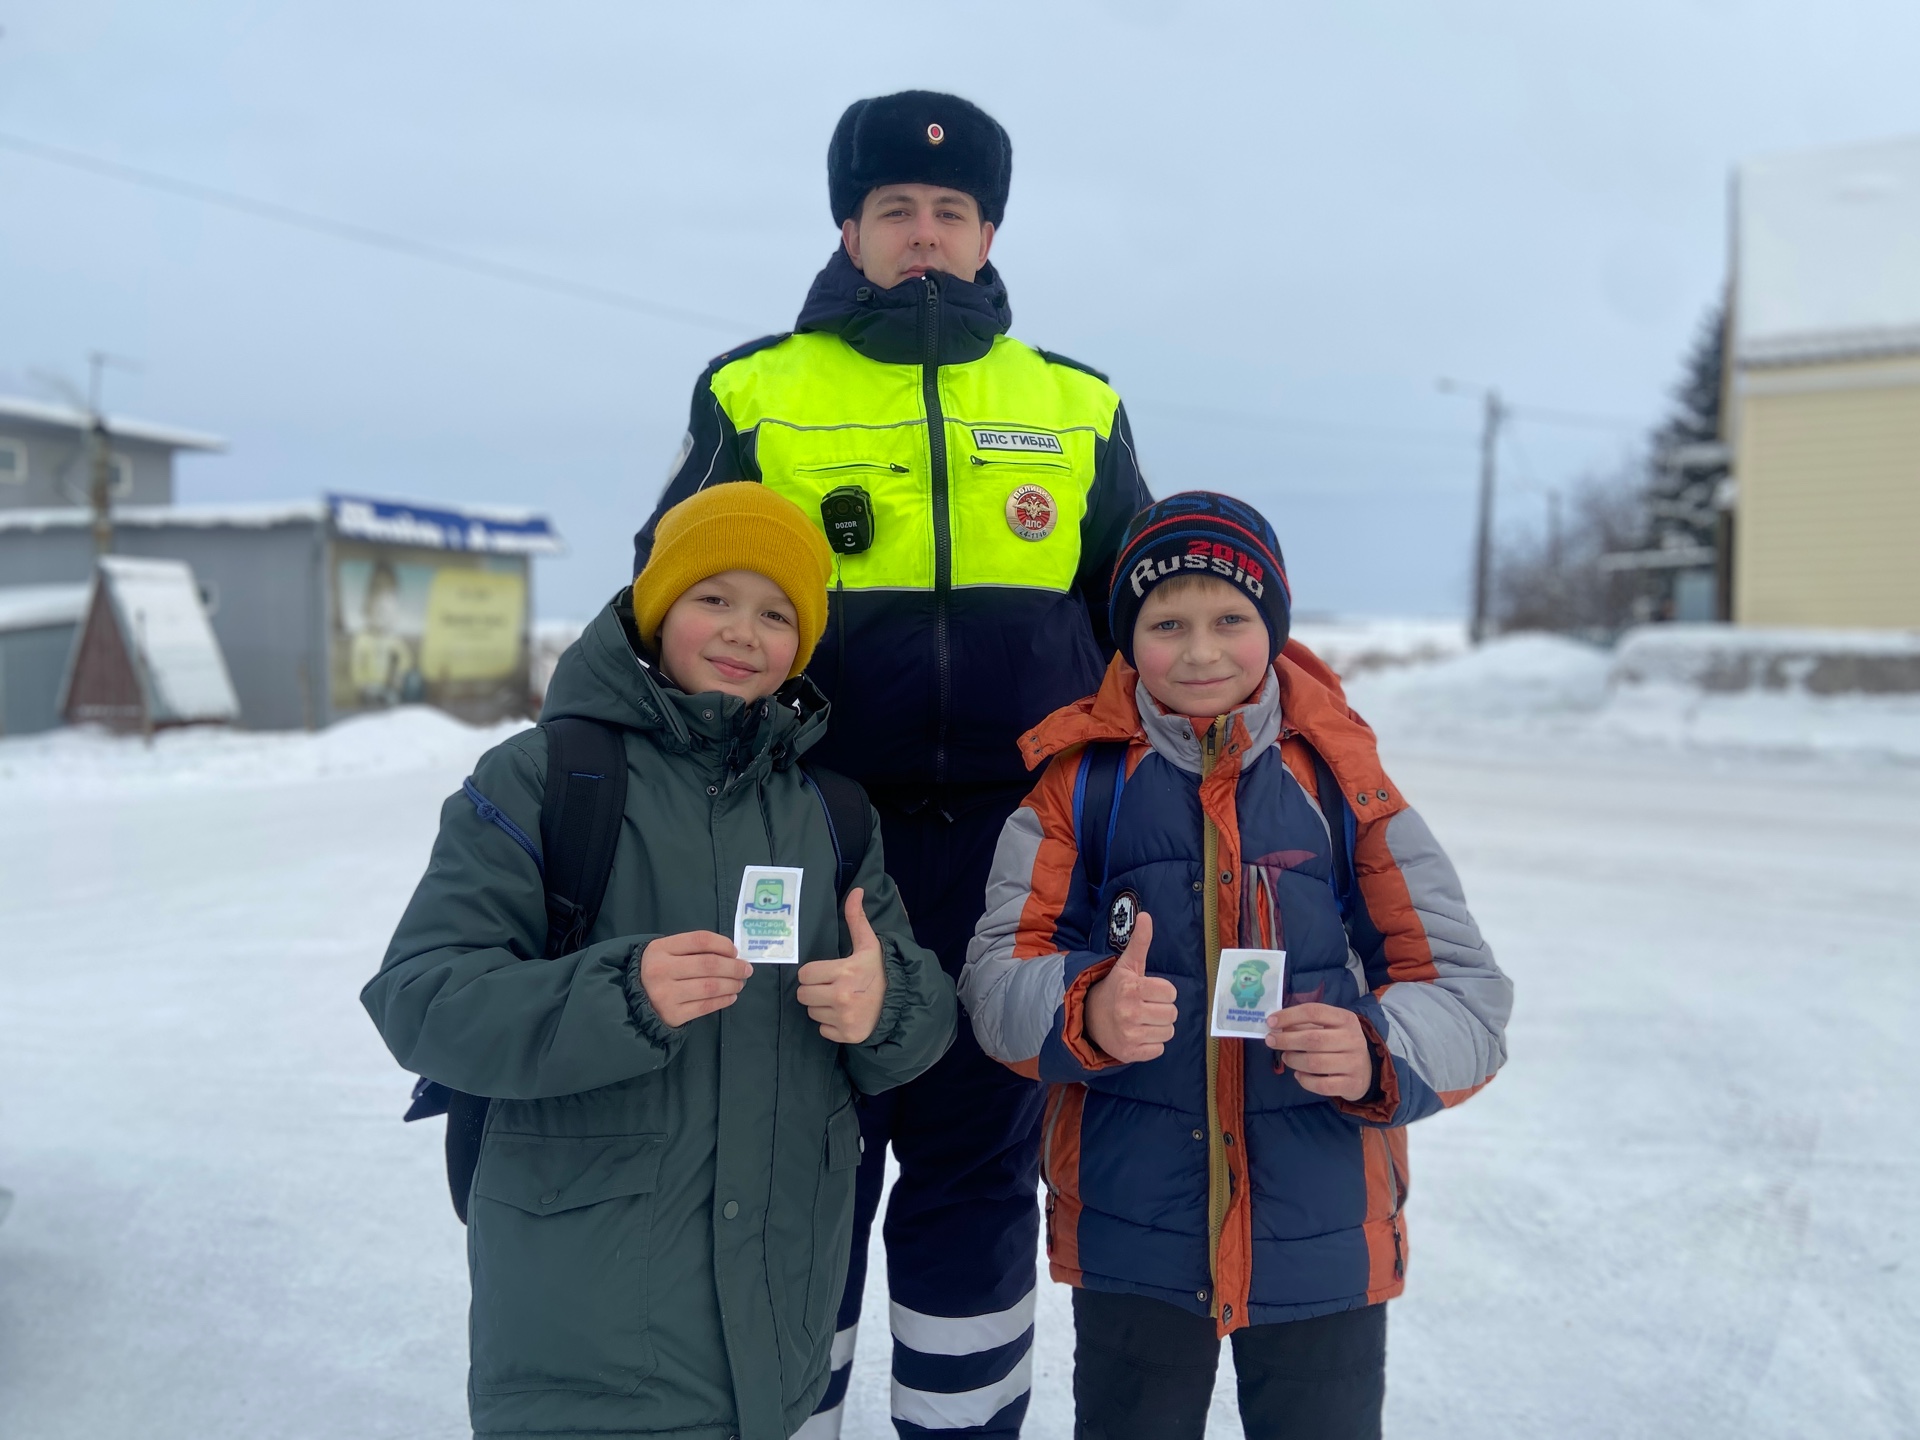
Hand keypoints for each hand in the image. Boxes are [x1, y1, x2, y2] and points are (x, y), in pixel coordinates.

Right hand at [639, 931, 751, 1027]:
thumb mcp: (667, 952)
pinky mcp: (672, 1014)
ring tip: (739, 983)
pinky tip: (731, 996)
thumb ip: (694, 949)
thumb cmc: (660, 971)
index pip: (700, 940)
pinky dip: (723, 1000)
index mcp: (660, 948)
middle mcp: (660, 970)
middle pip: (708, 964)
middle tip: (746, 969)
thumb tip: (732, 955)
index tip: (735, 952)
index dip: (723, 944)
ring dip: (732, 984)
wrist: (634, 1001)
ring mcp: (665, 994)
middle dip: (734, 967)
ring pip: (710, 987)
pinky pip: (706, 1006)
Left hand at [796, 888, 887, 1044]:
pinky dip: (831, 1024)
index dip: (813, 973)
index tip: (827, 973)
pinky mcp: (847, 1035)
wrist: (902, 1003)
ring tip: (841, 1000)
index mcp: (845, 972)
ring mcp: (844, 1019)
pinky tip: (845, 1015)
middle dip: (814, 990)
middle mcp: (842, 997)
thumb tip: (856, 891)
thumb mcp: (869, 945)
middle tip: (831, 986)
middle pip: (803, 995)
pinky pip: (822, 1030)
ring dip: (822, 1007)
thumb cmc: (880, 972)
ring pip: (811, 1012)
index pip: (804, 974)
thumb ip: (856, 919)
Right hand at [1084, 914, 1176, 1063]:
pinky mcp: (1129, 1053)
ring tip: (1143, 1021)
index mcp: (1131, 988)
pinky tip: (1138, 1035)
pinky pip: (1159, 1050)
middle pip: (1172, 1014)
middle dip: (1162, 1009)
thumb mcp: (1127, 965)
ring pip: (1168, 1032)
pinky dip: (1152, 1044)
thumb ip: (1140, 941)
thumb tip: (1146, 915)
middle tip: (1145, 1006)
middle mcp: (1129, 1012)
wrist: (1089, 1017)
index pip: (1171, 993)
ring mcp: (1129, 1035)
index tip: (1148, 991)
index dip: (1163, 991)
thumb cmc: (1116, 989)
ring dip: (1159, 1027)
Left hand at [1266, 1003, 1372, 1100]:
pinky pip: (1321, 1085)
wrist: (1367, 1070)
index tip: (1270, 1022)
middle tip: (1271, 1041)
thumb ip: (1304, 1025)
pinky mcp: (1352, 1084)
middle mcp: (1353, 1039)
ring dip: (1294, 1061)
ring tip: (1287, 1058)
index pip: (1314, 1012)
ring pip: (1315, 1063)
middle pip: (1313, 1039)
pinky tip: (1299, 1075)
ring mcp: (1354, 1063)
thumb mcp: (1328, 1028)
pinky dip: (1305, 1081)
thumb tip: (1276, 1025)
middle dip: (1286, 1040)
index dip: (1289, 1016)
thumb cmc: (1339, 1044)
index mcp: (1346, 1019)